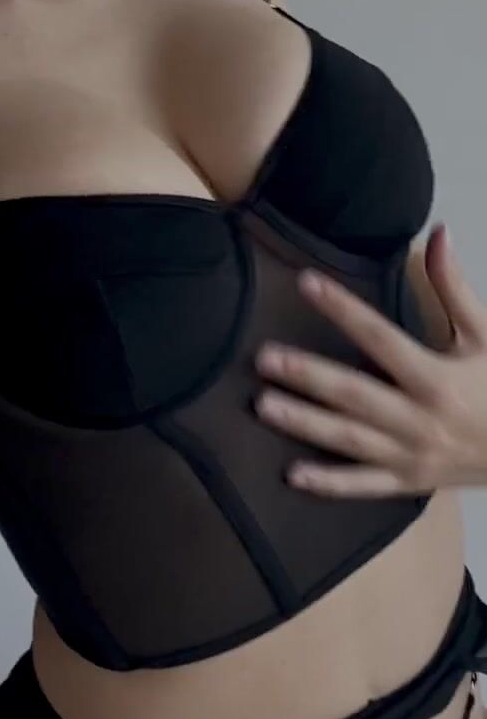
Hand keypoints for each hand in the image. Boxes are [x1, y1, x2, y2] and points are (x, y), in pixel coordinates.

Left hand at [253, 224, 486, 496]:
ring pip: (350, 440)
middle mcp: (420, 420)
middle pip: (354, 394)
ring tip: (264, 404)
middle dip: (307, 375)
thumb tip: (438, 233)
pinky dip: (329, 483)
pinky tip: (293, 474)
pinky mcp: (410, 482)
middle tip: (263, 357)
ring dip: (306, 423)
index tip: (306, 282)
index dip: (342, 308)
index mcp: (437, 378)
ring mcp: (412, 456)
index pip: (380, 336)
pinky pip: (364, 485)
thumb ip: (455, 287)